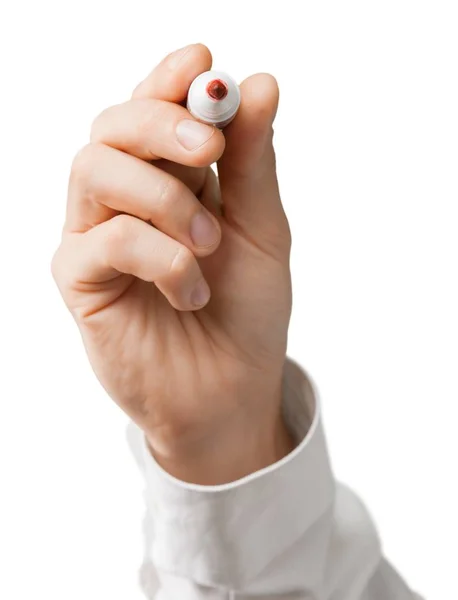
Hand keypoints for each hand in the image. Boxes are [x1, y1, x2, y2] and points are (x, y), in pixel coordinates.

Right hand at [52, 44, 293, 483]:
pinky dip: (160, 257)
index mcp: (171, 179)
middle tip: (209, 146)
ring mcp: (96, 237)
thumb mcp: (261, 232)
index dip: (170, 78)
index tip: (203, 63)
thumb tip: (258, 82)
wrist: (229, 391)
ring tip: (210, 244)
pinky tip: (191, 292)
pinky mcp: (80, 281)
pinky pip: (105, 241)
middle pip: (114, 125)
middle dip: (162, 121)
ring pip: (95, 169)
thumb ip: (252, 164)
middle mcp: (126, 200)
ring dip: (163, 197)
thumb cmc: (245, 312)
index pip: (154, 109)